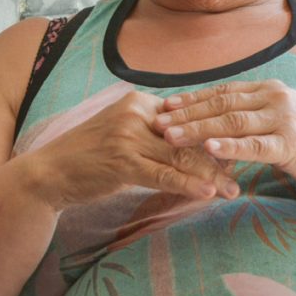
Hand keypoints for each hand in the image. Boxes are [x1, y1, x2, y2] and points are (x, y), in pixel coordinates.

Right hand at [31, 91, 239, 210]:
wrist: (50, 172)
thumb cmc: (89, 156)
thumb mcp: (124, 135)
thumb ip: (155, 135)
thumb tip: (193, 146)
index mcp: (139, 103)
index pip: (186, 117)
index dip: (213, 132)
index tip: (239, 146)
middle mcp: (136, 113)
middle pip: (188, 136)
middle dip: (219, 154)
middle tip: (245, 168)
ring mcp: (128, 136)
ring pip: (180, 156)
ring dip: (211, 175)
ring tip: (234, 189)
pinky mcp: (122, 161)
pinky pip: (164, 175)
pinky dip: (188, 184)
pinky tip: (208, 193)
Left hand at [153, 80, 295, 195]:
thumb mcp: (279, 120)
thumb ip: (251, 116)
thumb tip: (215, 119)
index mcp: (268, 90)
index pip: (222, 91)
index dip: (192, 98)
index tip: (165, 105)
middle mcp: (274, 98)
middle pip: (221, 104)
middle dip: (187, 114)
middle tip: (157, 122)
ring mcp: (283, 120)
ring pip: (232, 122)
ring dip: (198, 129)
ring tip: (171, 136)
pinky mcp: (290, 145)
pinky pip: (254, 146)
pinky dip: (229, 147)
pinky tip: (208, 149)